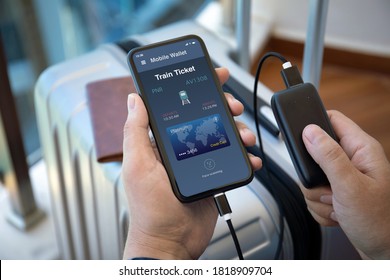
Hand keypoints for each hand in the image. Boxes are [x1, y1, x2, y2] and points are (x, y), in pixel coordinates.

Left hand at [122, 68, 261, 258]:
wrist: (171, 242)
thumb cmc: (150, 210)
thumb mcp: (138, 166)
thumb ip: (136, 132)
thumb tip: (134, 100)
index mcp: (161, 142)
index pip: (178, 107)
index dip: (196, 89)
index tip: (212, 76)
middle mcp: (181, 148)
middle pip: (206, 117)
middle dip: (223, 106)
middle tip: (233, 105)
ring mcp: (199, 161)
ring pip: (223, 136)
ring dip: (238, 131)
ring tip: (244, 137)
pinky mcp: (213, 175)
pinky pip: (232, 159)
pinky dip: (244, 156)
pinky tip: (249, 157)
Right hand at [301, 110, 389, 258]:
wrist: (384, 252)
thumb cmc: (380, 222)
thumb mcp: (350, 186)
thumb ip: (329, 156)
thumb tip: (310, 131)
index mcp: (360, 149)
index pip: (331, 120)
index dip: (313, 123)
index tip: (298, 136)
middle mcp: (352, 161)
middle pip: (313, 154)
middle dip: (313, 179)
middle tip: (329, 190)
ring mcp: (343, 179)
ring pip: (310, 179)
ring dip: (318, 198)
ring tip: (337, 206)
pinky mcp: (337, 194)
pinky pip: (313, 195)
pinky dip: (321, 208)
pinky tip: (337, 214)